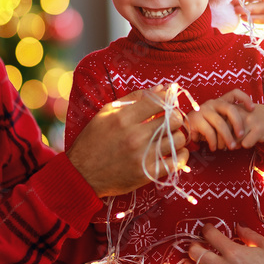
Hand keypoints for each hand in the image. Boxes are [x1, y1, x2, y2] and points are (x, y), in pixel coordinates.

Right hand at [67, 87, 188, 197]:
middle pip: (174, 119)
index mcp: (124, 118)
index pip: (159, 101)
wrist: (82, 175)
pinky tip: (175, 151)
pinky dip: (181, 155)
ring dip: (178, 136)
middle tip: (171, 120)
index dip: (168, 99)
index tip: (168, 103)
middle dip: (175, 117)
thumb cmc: (92, 141)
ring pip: (179, 139)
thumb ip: (132, 99)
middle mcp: (135, 136)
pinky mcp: (148, 173)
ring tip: (171, 136)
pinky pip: (177, 161)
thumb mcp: (105, 113)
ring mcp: (143, 156)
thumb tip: (160, 88)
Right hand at [183, 90, 263, 150]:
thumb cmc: (204, 127)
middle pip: (230, 109)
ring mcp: (203, 111)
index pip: (234, 93)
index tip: (253, 109)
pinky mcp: (196, 120)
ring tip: (231, 147)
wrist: (183, 130)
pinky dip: (214, 142)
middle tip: (241, 135)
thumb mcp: (218, 122)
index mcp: (219, 102)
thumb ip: (228, 123)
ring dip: (227, 138)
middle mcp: (212, 103)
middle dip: (238, 123)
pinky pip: (209, 132)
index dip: (245, 99)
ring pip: (220, 123)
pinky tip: (215, 148)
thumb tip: (243, 135)